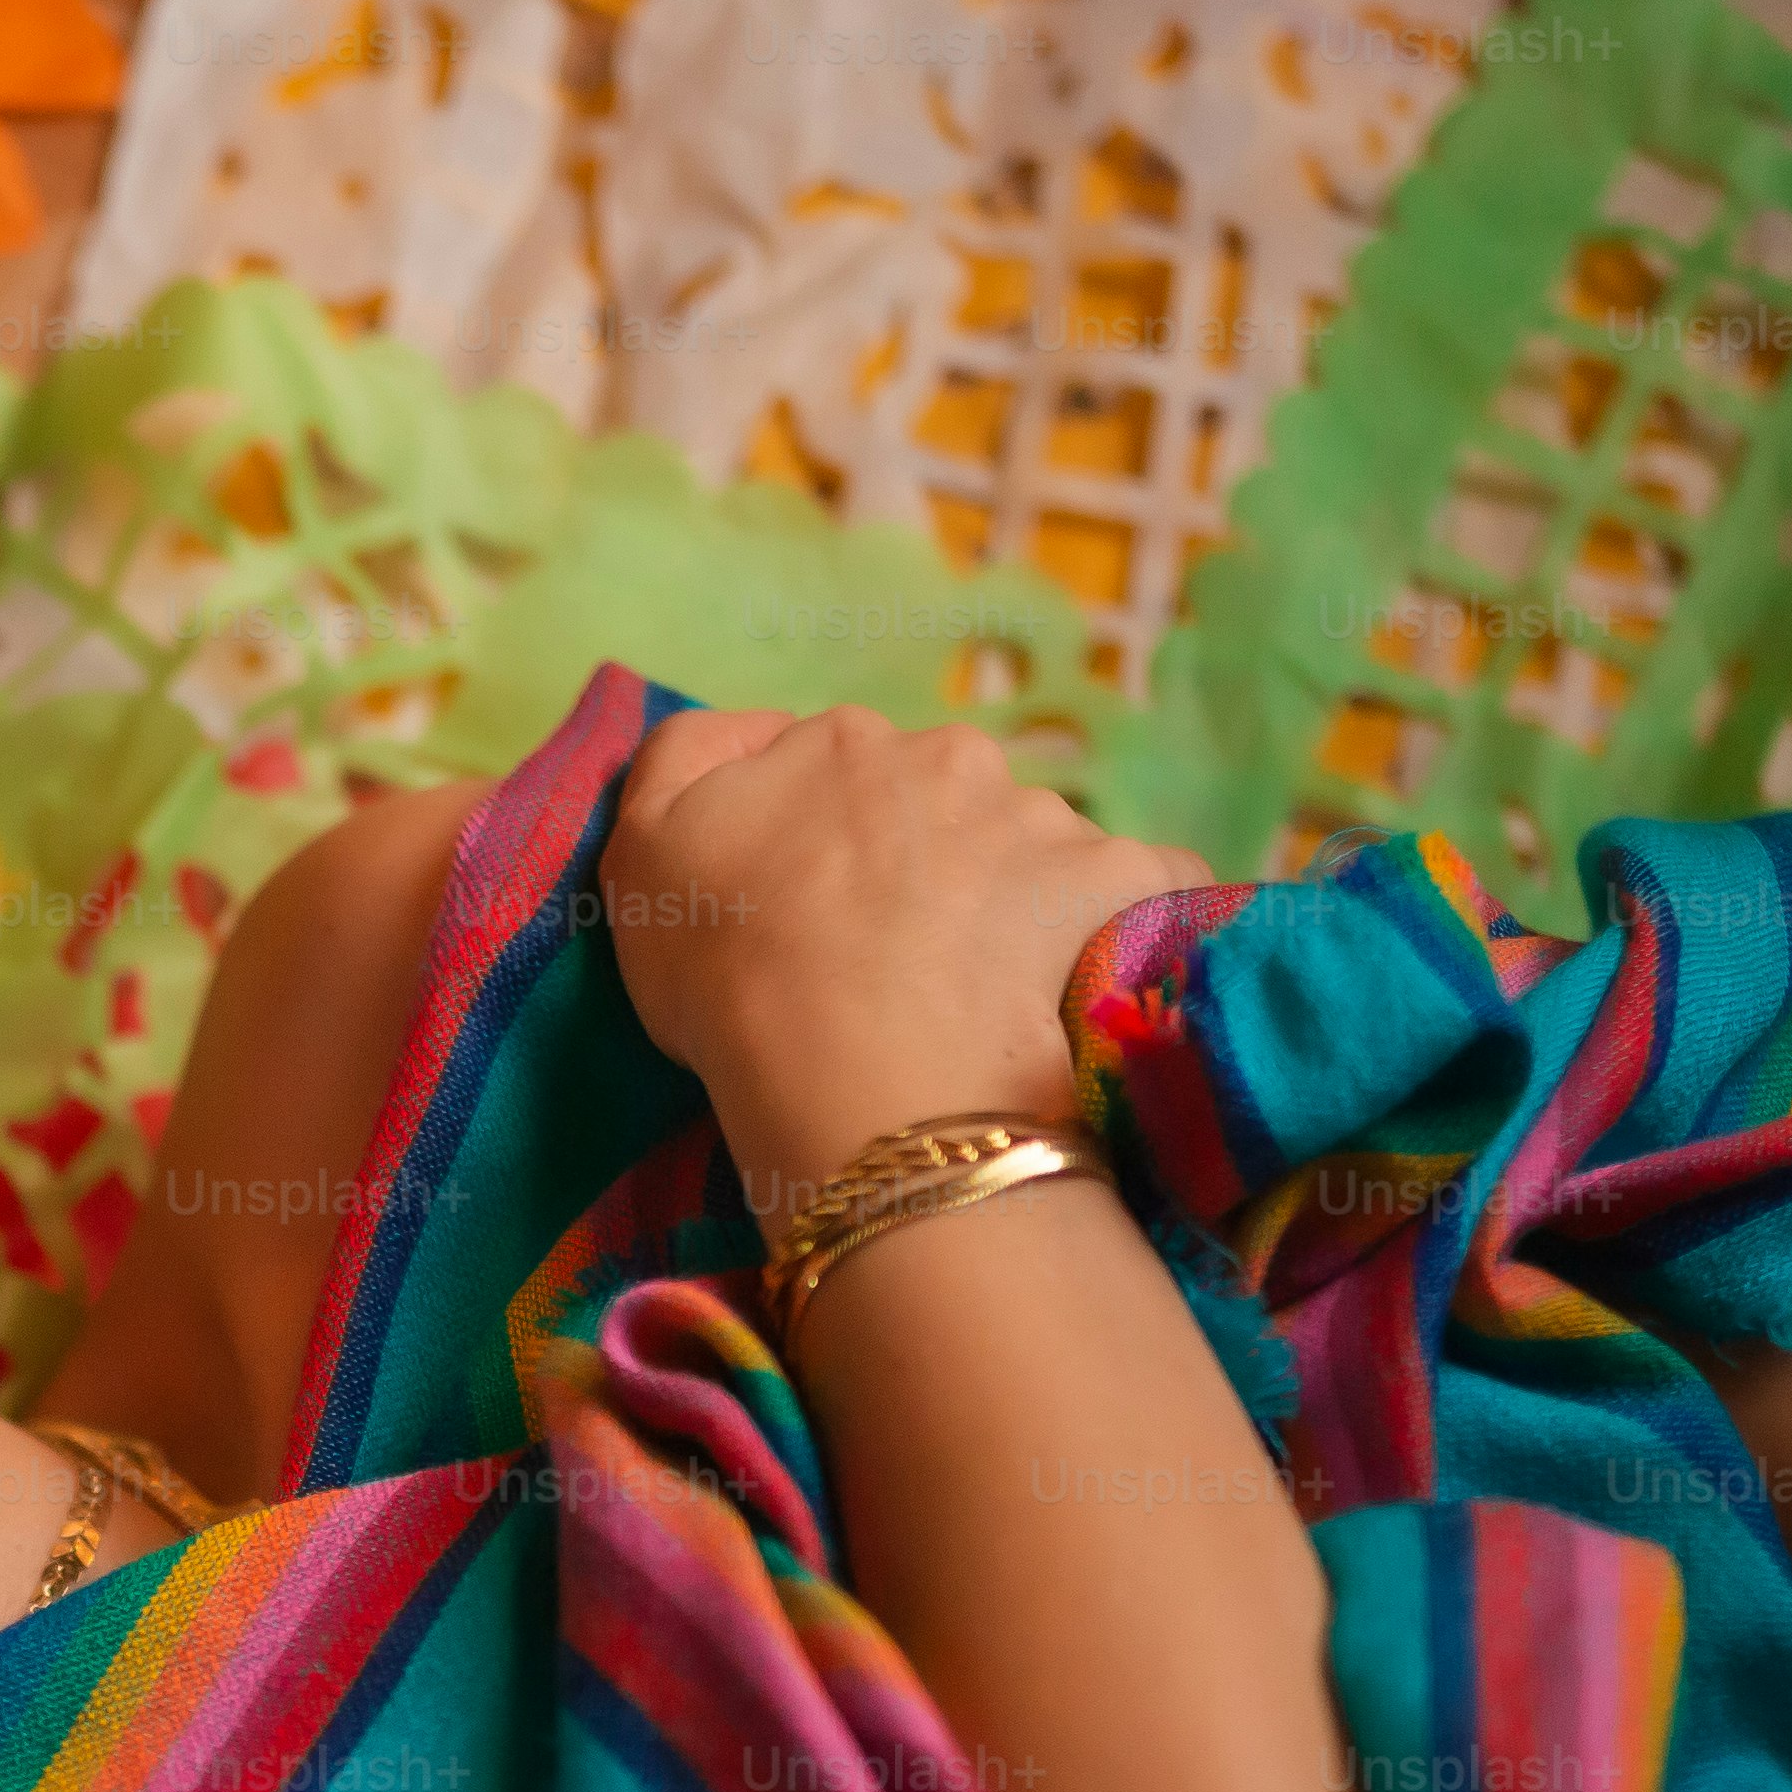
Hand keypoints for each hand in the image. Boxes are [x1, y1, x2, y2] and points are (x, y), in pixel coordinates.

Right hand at [597, 704, 1209, 1199]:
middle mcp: (952, 758)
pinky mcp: (1122, 887)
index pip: (835, 771)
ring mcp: (1044, 820)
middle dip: (927, 861)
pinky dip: (1129, 923)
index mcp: (841, 741)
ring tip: (987, 996)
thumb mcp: (644, 850)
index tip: (809, 916)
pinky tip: (1099, 980)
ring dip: (1014, 900)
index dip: (820, 842)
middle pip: (941, 802)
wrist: (854, 1062)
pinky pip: (1147, 889)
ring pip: (1032, 848)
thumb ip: (685, 763)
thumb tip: (745, 730)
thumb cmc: (730, 965)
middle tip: (897, 961)